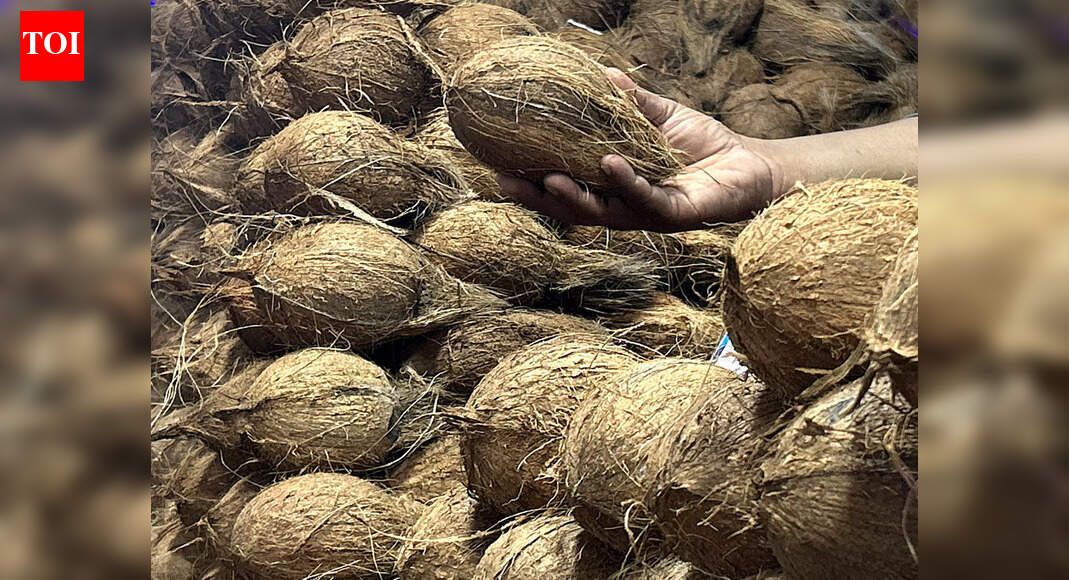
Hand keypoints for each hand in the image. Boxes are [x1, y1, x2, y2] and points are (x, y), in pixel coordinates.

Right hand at [497, 68, 778, 231]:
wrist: (751, 166)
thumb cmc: (704, 145)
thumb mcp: (661, 117)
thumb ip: (631, 103)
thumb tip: (600, 74)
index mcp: (614, 187)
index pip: (566, 188)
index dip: (533, 182)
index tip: (499, 167)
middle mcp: (624, 206)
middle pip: (572, 208)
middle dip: (540, 198)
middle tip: (506, 182)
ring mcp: (647, 214)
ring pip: (603, 212)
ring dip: (575, 197)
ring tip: (551, 179)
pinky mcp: (675, 215)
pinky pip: (645, 200)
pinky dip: (626, 182)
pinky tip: (610, 164)